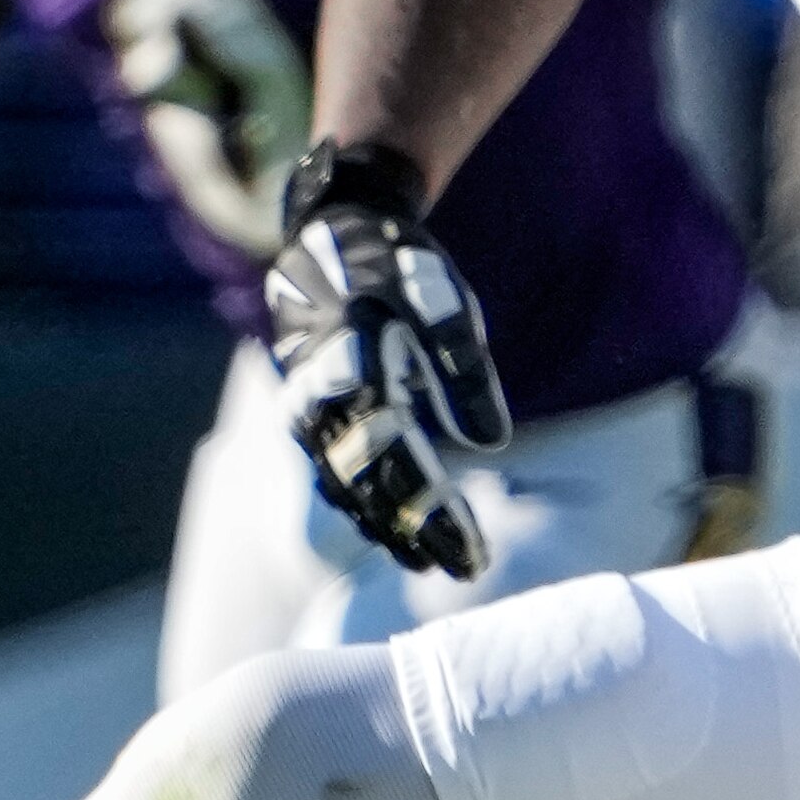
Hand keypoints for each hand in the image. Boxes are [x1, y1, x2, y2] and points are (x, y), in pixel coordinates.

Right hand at [267, 140, 510, 576]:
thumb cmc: (399, 264)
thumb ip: (465, 373)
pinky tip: (392, 527)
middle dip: (414, 531)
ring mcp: (306, 406)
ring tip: (428, 560)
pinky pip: (331, 468)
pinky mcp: (307, 409)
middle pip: (368, 485)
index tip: (471, 553)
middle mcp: (320, 397)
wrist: (335, 231)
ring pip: (344, 484)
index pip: (399, 461)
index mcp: (355, 368)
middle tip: (458, 568)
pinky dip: (362, 501)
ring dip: (384, 525)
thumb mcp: (443, 302)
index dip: (435, 513)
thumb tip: (493, 443)